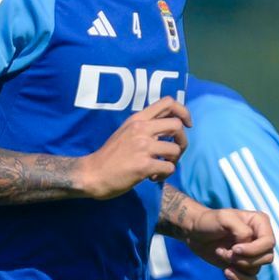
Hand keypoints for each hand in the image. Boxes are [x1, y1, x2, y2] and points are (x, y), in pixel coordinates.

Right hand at [76, 97, 190, 198]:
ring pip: (175, 149)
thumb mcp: (126, 131)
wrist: (92, 174)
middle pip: (178, 126)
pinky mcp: (144, 165)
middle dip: (182, 141)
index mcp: (138, 119)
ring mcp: (143, 147)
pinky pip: (169, 168)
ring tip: (160, 168)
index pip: (169, 102)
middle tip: (173, 153)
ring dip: (173, 161)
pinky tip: (153, 177)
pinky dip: (165, 175)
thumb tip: (168, 126)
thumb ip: (144, 126)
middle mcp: (141, 129)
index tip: (186, 124)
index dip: (184, 112)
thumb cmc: (110, 155)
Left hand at [186, 207, 274, 279]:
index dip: (254, 250)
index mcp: (260, 223)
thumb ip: (241, 230)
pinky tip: (226, 271)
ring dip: (237, 265)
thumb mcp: (224, 218)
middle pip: (267, 258)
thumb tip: (248, 245)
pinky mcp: (243, 266)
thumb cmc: (209, 221)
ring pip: (256, 269)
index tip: (234, 249)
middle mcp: (260, 238)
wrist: (195, 232)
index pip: (269, 243)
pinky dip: (240, 279)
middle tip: (228, 252)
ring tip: (221, 253)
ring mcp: (253, 253)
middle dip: (245, 259)